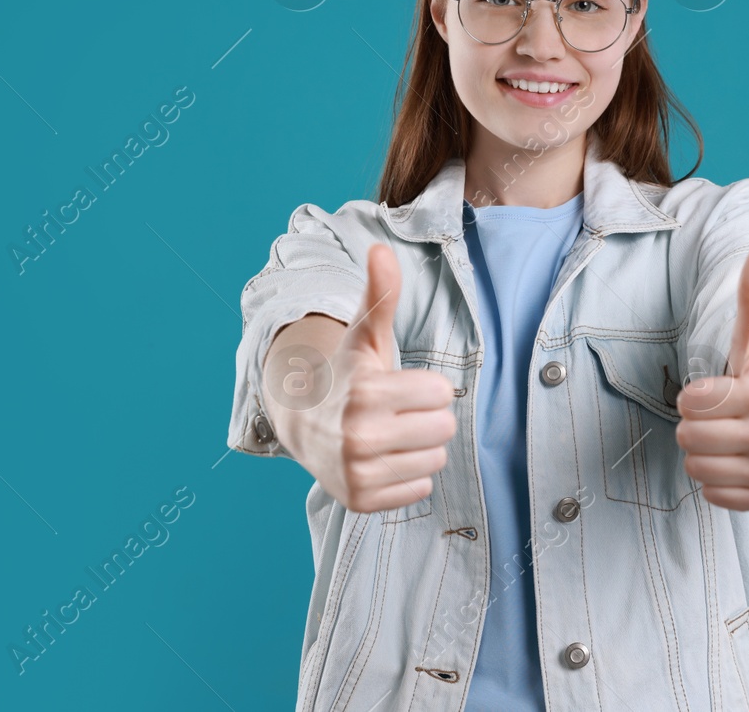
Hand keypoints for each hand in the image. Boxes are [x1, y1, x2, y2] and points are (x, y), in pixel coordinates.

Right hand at [299, 242, 456, 512]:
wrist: (304, 423)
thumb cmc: (348, 374)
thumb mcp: (366, 335)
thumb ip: (382, 294)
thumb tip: (382, 248)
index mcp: (365, 393)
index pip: (441, 392)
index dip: (426, 386)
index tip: (400, 385)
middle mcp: (359, 436)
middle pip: (444, 428)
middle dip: (427, 416)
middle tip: (397, 410)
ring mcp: (358, 472)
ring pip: (434, 460)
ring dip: (418, 447)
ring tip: (389, 434)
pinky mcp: (360, 501)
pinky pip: (419, 490)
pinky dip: (406, 476)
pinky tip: (382, 459)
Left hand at [674, 242, 748, 511]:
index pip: (689, 402)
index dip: (699, 393)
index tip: (725, 388)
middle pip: (688, 438)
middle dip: (700, 424)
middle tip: (727, 414)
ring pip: (695, 469)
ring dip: (706, 453)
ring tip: (734, 436)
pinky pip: (713, 495)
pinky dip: (721, 479)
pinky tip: (743, 459)